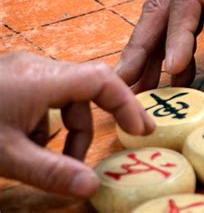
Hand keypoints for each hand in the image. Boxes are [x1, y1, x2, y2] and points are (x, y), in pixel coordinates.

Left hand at [0, 52, 154, 197]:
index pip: (102, 80)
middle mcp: (38, 67)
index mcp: (44, 78)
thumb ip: (52, 172)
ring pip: (64, 98)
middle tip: (117, 145)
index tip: (140, 131)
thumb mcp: (7, 155)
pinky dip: (49, 125)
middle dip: (96, 124)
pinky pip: (45, 100)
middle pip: (85, 91)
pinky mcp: (13, 81)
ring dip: (69, 131)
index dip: (127, 104)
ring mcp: (24, 71)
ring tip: (53, 161)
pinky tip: (29, 147)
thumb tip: (93, 187)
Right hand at [117, 0, 203, 91]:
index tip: (173, 67)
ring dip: (150, 49)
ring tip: (140, 86)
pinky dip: (174, 43)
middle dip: (140, 46)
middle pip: (159, 6)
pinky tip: (174, 69)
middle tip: (126, 82)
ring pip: (164, 13)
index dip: (177, 35)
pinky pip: (182, 15)